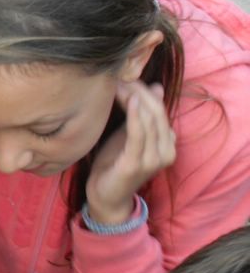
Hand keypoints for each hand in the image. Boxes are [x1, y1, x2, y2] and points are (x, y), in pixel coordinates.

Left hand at [85, 80, 174, 224]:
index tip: (126, 75)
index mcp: (167, 143)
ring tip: (119, 83)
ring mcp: (154, 159)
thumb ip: (141, 115)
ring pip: (149, 120)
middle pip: (156, 111)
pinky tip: (129, 101)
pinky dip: (135, 116)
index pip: (160, 108)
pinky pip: (139, 135)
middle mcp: (166, 150)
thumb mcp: (129, 135)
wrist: (105, 197)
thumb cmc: (114, 164)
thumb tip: (155, 86)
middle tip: (120, 76)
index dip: (144, 90)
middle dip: (139, 91)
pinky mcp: (137, 164)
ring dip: (134, 98)